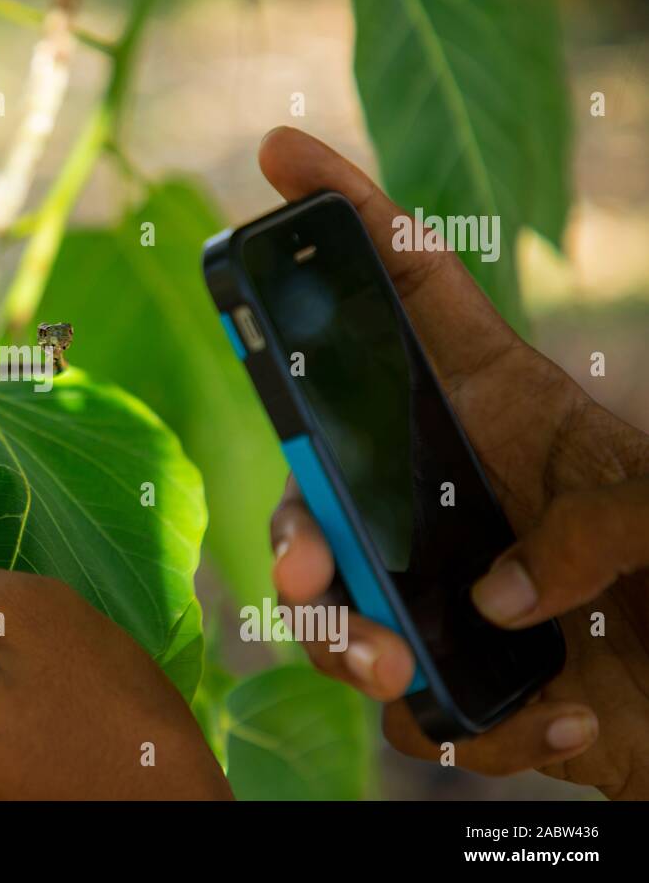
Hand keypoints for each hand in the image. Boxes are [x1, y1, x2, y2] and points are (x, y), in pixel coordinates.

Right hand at [259, 126, 648, 798]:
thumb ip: (601, 520)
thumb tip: (502, 595)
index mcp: (492, 410)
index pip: (407, 297)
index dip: (344, 216)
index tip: (282, 154)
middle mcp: (447, 494)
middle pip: (325, 484)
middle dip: (294, 528)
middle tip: (301, 570)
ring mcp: (444, 590)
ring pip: (339, 607)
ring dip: (347, 644)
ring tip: (398, 671)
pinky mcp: (462, 682)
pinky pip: (420, 710)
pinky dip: (474, 728)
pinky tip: (566, 723)